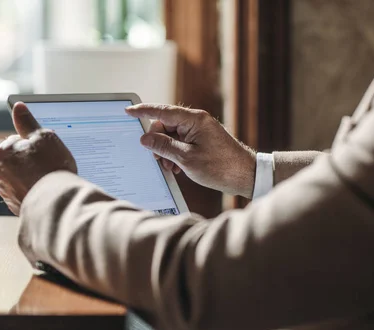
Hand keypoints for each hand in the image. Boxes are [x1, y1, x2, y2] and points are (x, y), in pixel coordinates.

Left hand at [0, 102, 76, 214]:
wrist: (56, 202)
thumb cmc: (51, 167)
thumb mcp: (43, 136)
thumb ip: (28, 122)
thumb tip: (18, 107)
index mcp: (3, 151)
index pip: (18, 140)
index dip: (34, 144)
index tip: (46, 150)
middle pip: (17, 159)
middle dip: (30, 161)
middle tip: (49, 165)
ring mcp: (5, 190)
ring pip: (19, 177)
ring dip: (30, 177)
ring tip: (47, 180)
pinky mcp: (14, 206)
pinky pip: (23, 194)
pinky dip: (31, 192)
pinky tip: (44, 192)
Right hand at [126, 104, 256, 197]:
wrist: (245, 175)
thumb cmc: (220, 167)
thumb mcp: (186, 158)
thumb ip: (163, 146)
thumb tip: (145, 138)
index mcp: (194, 120)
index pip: (162, 111)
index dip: (143, 110)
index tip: (128, 110)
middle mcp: (196, 120)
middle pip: (164, 125)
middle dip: (157, 142)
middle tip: (159, 161)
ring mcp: (199, 130)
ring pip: (171, 135)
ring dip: (166, 151)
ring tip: (171, 167)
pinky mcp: (202, 139)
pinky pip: (180, 141)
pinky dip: (175, 153)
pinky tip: (178, 167)